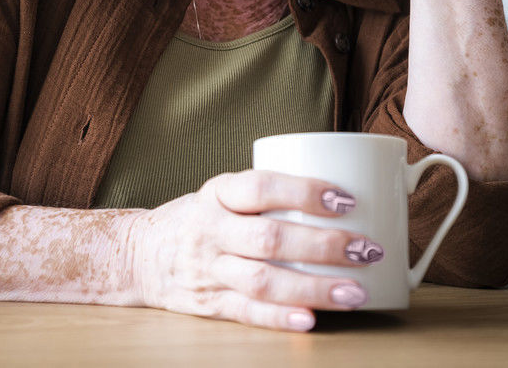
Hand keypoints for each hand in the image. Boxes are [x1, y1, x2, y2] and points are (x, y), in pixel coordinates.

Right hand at [125, 169, 385, 331]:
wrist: (140, 254)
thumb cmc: (202, 219)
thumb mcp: (223, 193)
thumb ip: (268, 195)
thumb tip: (348, 191)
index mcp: (217, 193)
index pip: (261, 187)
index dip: (304, 192)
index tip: (346, 199)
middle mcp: (210, 230)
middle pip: (269, 238)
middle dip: (323, 245)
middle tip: (367, 248)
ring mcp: (208, 269)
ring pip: (262, 280)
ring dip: (313, 287)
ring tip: (357, 292)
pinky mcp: (208, 304)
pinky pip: (246, 312)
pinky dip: (279, 318)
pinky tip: (311, 320)